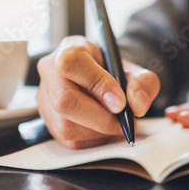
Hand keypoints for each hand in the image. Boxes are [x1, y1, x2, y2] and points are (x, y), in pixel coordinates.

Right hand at [36, 36, 159, 148]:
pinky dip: (93, 139)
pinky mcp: (49, 121)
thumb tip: (137, 105)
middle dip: (100, 118)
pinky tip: (104, 128)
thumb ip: (143, 82)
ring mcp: (45, 98)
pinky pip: (69, 140)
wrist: (104, 80)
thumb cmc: (115, 73)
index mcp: (70, 49)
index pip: (72, 63)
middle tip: (123, 121)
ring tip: (116, 123)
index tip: (120, 101)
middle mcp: (51, 72)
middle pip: (64, 101)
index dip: (97, 84)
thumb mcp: (135, 70)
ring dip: (98, 131)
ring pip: (65, 126)